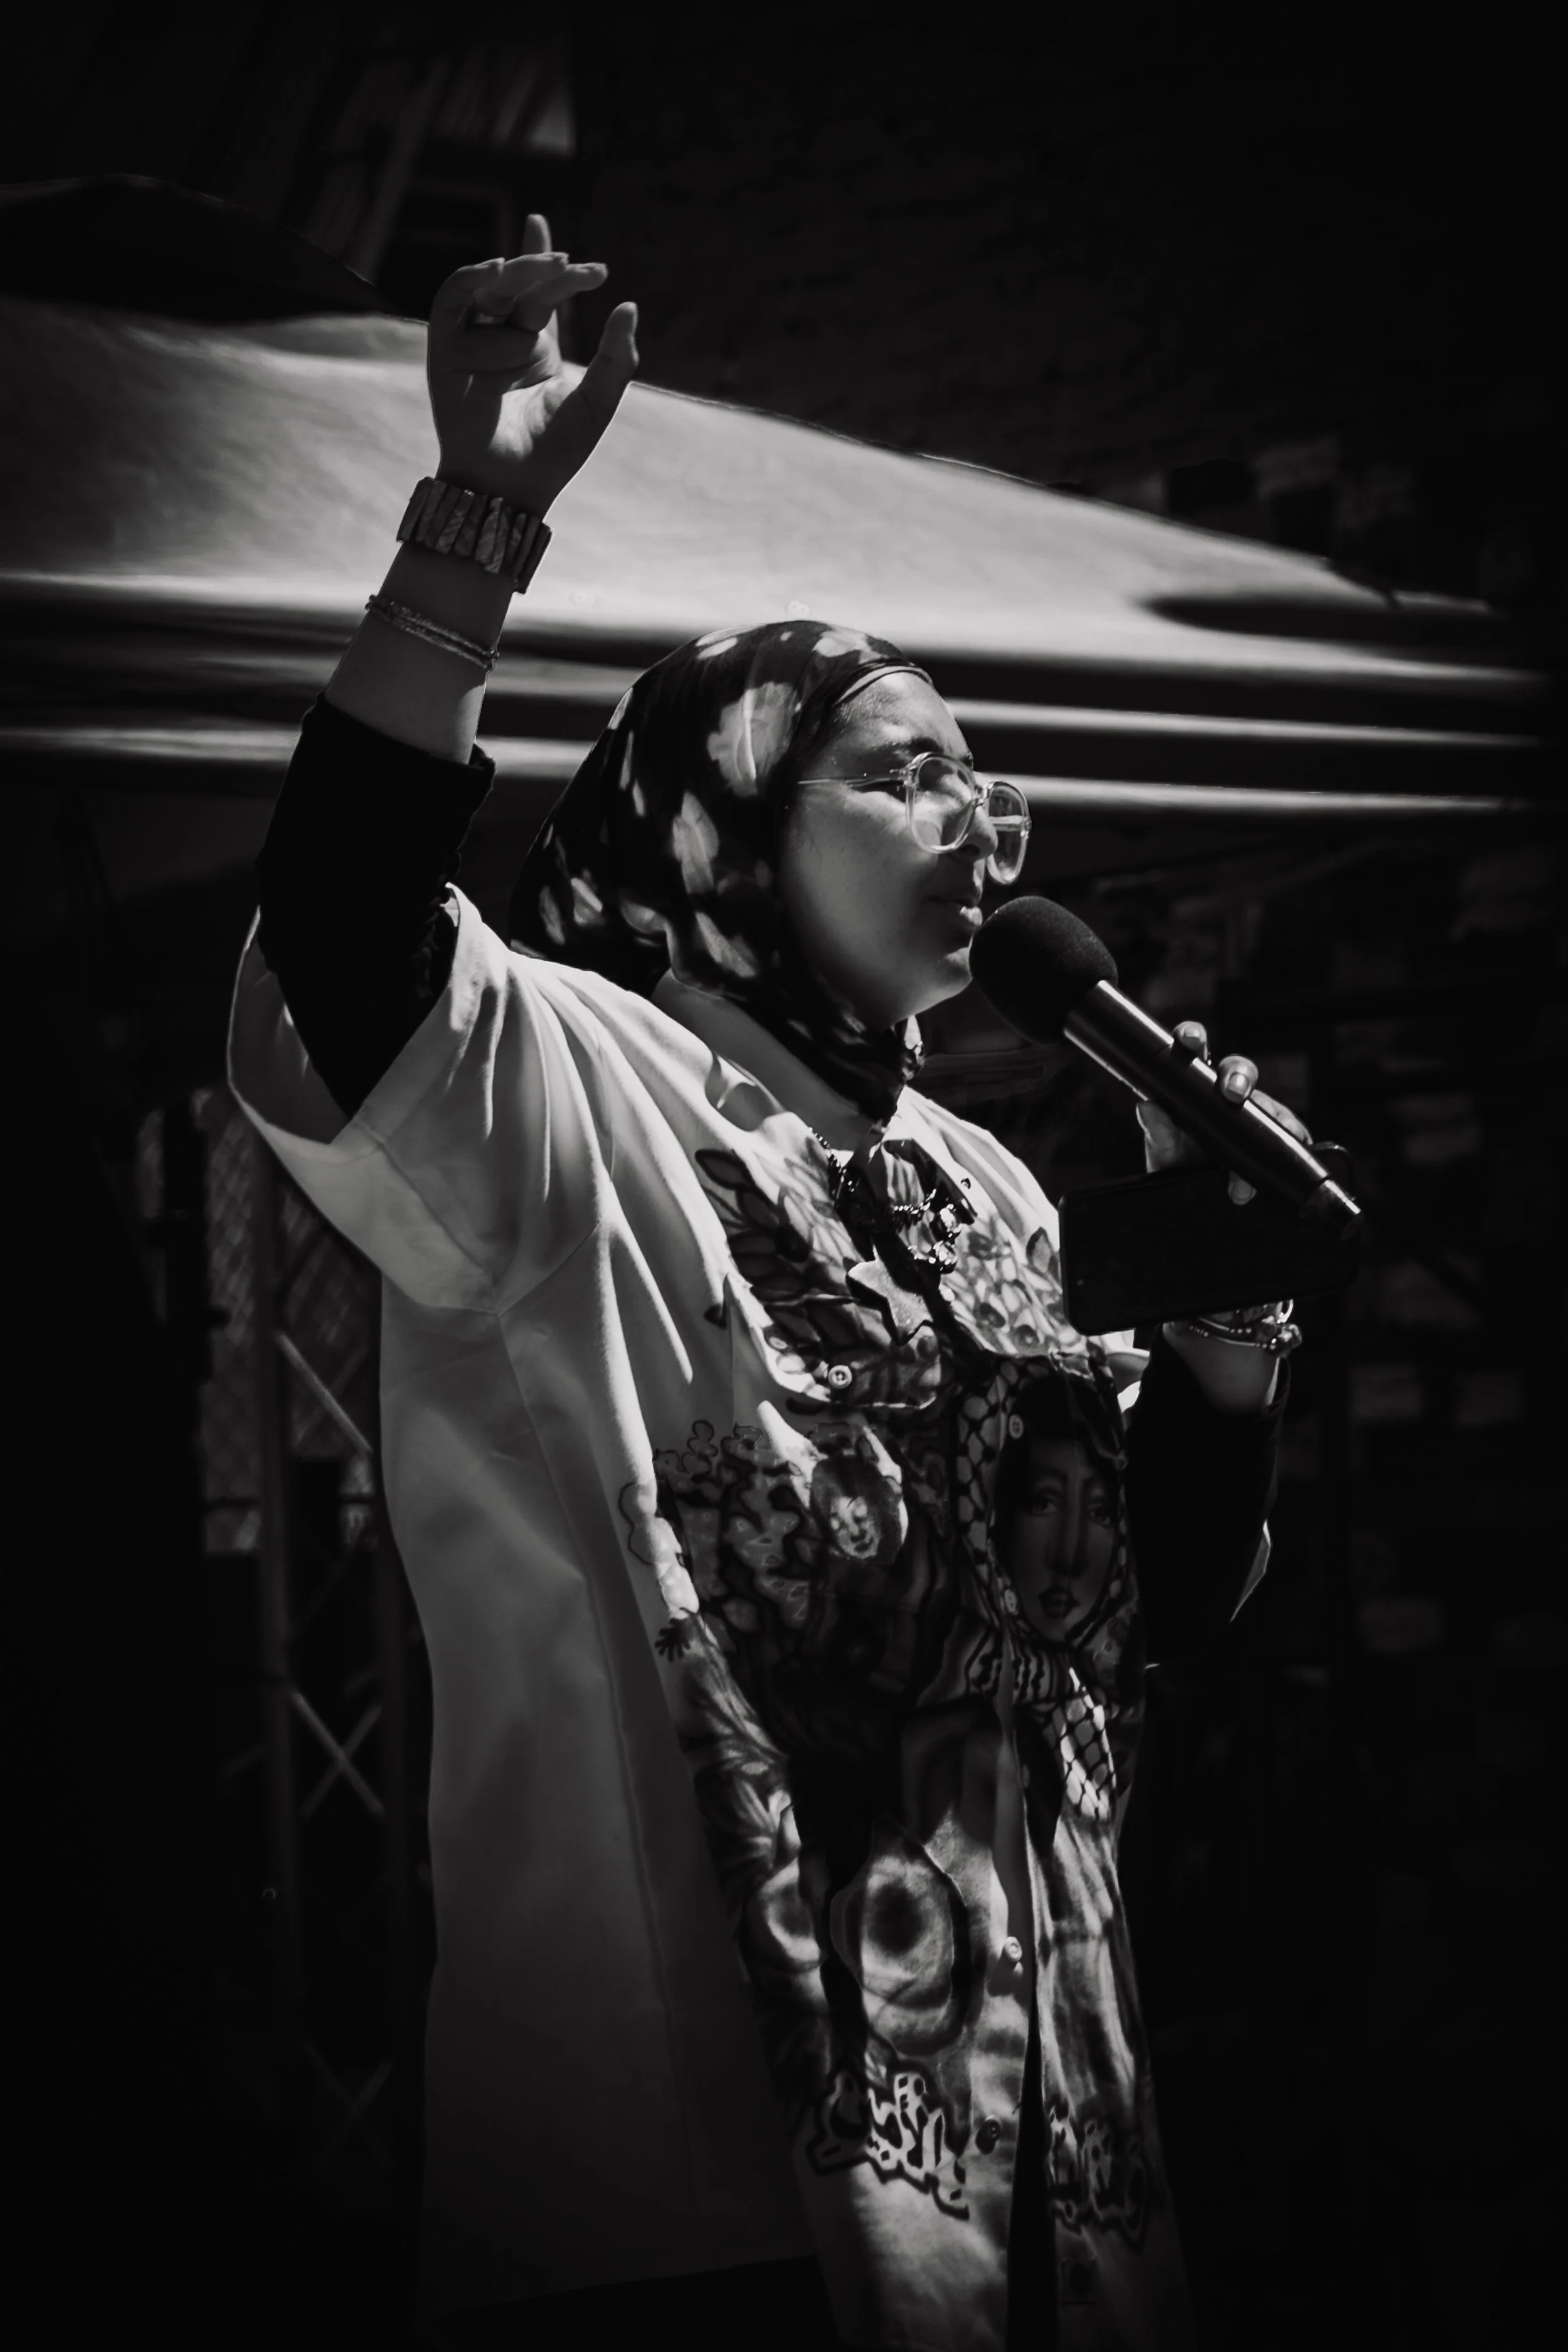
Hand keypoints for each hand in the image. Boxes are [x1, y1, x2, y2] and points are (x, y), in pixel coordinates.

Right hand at [427, 212, 637, 514]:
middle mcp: (502, 339)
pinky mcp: (445, 350)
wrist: (513, 487)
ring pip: (491, 287)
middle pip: (521, 286)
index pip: (538, 290)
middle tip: (578, 266)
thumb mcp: (598, 402)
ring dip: (518, 270)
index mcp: (535, 348)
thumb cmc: (555, 453)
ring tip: (552, 267)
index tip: (541, 222)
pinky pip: (450, 300)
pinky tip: (497, 271)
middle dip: (548, 269)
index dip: (539, 254)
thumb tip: (630, 305)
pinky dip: (470, 279)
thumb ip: (617, 358)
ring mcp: (472, 343)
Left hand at [1135, 1020, 1312, 1204]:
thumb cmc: (1180, 1166)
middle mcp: (1225, 1093)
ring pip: (1267, 1100)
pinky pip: (1289, 1129)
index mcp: (1192, 1085)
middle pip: (1238, 1068)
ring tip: (1258, 1137)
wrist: (1199, 1199)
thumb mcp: (1164, 1154)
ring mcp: (1253, 1112)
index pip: (1194, 1050)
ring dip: (1268, 1115)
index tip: (1190, 1039)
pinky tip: (1292, 1143)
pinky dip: (1291, 1136)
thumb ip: (1158, 1132)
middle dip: (1238, 1075)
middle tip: (1233, 1094)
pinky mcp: (1275, 1133)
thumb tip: (1147, 1107)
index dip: (1192, 1036)